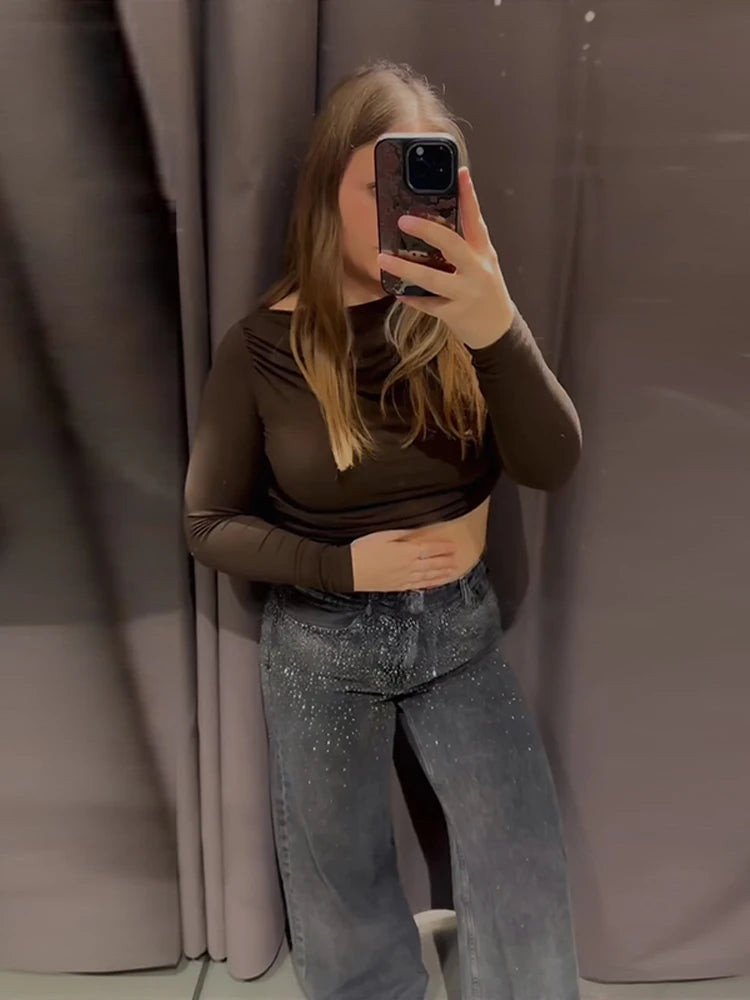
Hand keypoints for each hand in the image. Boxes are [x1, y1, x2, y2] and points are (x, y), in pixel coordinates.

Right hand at [350, 529, 457, 591]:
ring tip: (453, 571)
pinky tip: (435, 583)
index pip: (430, 548)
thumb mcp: (383, 535)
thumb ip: (403, 534)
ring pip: (428, 576)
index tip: (453, 546)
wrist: (350, 570)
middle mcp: (409, 566)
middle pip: (432, 563)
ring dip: (442, 573)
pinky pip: (418, 585)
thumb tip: (417, 532)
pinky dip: (429, 584)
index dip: (443, 547)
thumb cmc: (364, 550)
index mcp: (406, 551)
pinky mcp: (397, 586)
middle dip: (446, 560)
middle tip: (458, 559)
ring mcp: (404, 578)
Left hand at [376, 166, 514, 349]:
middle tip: (403, 221)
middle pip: (452, 245)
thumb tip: (443, 211)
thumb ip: (467, 238)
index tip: (460, 173)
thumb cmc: (485, 287)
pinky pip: (427, 304)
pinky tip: (396, 291)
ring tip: (383, 258)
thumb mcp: (483, 260)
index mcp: (483, 252)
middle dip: (427, 231)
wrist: (496, 328)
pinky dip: (410, 298)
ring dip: (406, 269)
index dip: (469, 196)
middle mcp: (476, 270)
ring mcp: (465, 292)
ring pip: (433, 279)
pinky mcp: (453, 313)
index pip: (476, 219)